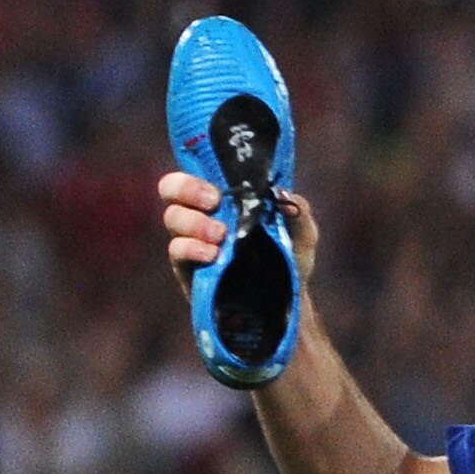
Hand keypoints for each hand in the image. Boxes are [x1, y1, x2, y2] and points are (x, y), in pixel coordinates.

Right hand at [157, 170, 317, 289]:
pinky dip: (191, 248)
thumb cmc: (290, 260)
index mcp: (226, 197)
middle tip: (214, 202)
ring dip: (194, 222)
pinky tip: (213, 255)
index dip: (197, 168)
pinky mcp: (188, 269)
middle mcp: (203, 214)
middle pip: (171, 188)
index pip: (197, 170)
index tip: (220, 186)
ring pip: (173, 217)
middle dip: (187, 188)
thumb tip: (279, 193)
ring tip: (221, 236)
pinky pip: (176, 250)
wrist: (286, 304)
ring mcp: (192, 241)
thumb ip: (297, 209)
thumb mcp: (303, 233)